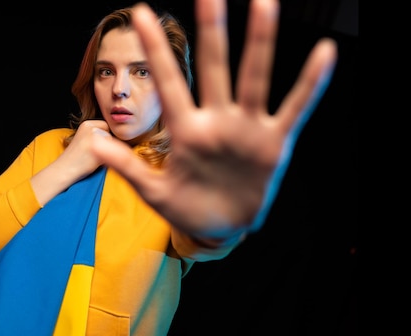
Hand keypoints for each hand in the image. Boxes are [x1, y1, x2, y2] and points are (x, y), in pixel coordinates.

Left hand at [90, 0, 336, 240]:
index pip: (169, 82)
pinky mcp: (273, 143)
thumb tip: (93, 141)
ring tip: (264, 4)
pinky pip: (294, 109)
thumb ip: (127, 167)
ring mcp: (246, 129)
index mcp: (186, 130)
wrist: (220, 228)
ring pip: (254, 79)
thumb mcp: (153, 191)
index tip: (142, 13)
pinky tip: (325, 53)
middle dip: (211, 32)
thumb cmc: (185, 207)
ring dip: (260, 43)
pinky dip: (310, 84)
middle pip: (214, 69)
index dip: (156, 50)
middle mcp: (217, 121)